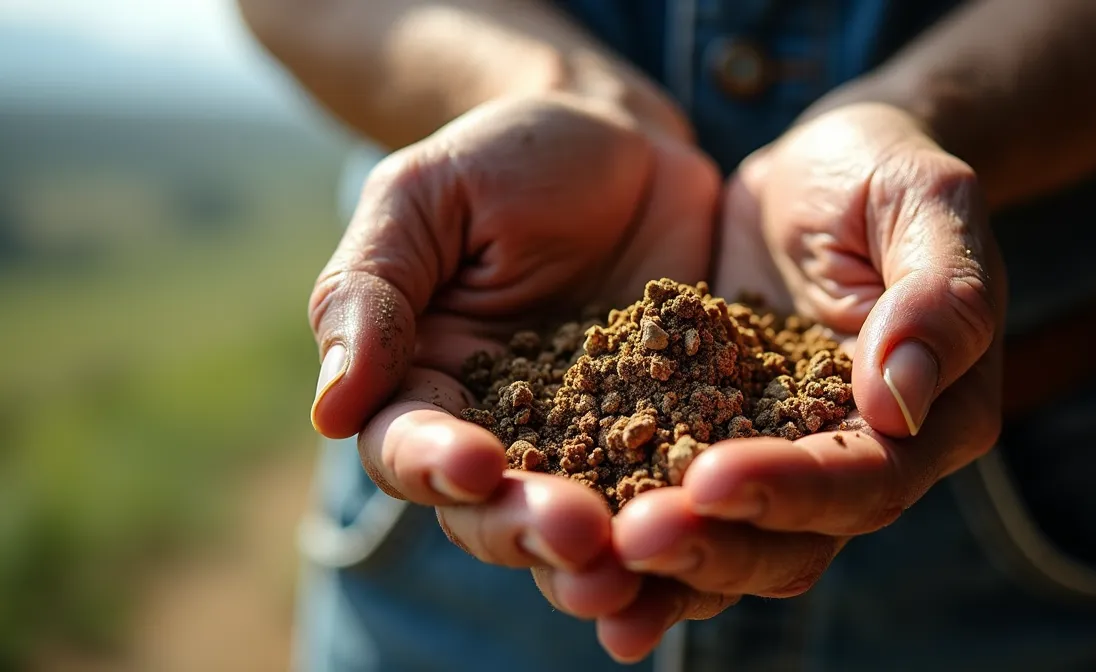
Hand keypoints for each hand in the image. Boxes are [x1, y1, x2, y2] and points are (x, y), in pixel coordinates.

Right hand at [307, 93, 719, 641]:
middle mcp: (504, 436)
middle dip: (530, 529)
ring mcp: (594, 445)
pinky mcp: (676, 436)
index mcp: (425, 387)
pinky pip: (680, 493)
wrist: (624, 144)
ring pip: (588, 526)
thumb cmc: (505, 159)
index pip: (410, 448)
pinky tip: (719, 544)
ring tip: (635, 567)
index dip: (435, 466)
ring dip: (608, 559)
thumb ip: (371, 291)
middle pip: (497, 512)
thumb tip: (330, 410)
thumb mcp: (424, 198)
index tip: (475, 465)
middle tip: (577, 534)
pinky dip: (693, 529)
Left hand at [603, 103, 1006, 656]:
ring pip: (729, 547)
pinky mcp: (710, 443)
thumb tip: (899, 403)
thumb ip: (937, 299)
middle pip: (791, 542)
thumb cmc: (881, 175)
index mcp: (930, 421)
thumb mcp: (926, 204)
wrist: (813, 174)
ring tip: (584, 574)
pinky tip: (563, 554)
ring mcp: (778, 463)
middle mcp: (856, 465)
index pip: (865, 479)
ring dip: (661, 570)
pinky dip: (624, 540)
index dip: (792, 489)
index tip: (712, 479)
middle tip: (631, 539)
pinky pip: (673, 506)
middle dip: (712, 547)